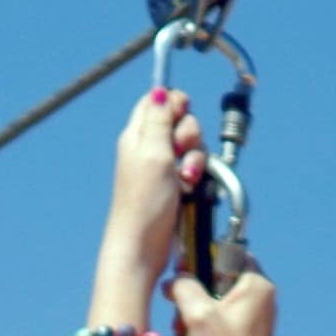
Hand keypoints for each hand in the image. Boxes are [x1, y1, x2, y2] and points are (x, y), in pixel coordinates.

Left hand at [103, 89, 207, 289]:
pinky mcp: (175, 186)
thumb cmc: (144, 202)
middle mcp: (150, 148)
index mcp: (138, 134)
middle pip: (181, 122)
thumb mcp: (153, 152)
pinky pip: (195, 170)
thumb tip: (159, 90)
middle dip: (190, 136)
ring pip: (192, 147)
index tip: (179, 119)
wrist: (143, 246)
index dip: (175, 104)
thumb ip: (159, 119)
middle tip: (179, 152)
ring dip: (195, 160)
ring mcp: (163, 168)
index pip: (157, 101)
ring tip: (185, 179)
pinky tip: (190, 189)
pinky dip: (197, 177)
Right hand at [168, 266, 276, 335]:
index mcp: (257, 285)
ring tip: (184, 333)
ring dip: (193, 314)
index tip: (182, 273)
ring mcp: (253, 319)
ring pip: (214, 302)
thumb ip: (183, 287)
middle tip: (180, 311)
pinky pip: (218, 321)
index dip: (202, 259)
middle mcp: (260, 298)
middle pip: (217, 278)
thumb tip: (173, 279)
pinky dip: (201, 329)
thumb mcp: (198, 315)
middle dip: (193, 294)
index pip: (229, 253)